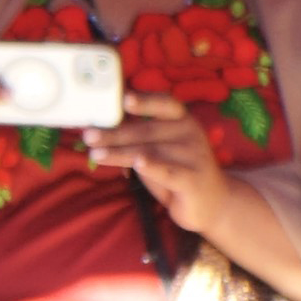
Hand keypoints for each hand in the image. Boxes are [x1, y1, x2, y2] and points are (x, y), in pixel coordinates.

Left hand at [83, 92, 229, 233]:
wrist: (213, 202)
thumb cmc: (176, 169)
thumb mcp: (157, 148)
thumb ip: (136, 136)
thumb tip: (98, 125)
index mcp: (181, 120)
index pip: (164, 104)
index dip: (145, 101)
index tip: (124, 99)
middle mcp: (189, 134)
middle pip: (146, 132)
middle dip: (114, 134)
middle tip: (88, 136)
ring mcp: (194, 156)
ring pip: (150, 152)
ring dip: (119, 153)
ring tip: (94, 154)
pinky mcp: (193, 179)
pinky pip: (169, 172)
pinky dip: (153, 167)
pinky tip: (138, 163)